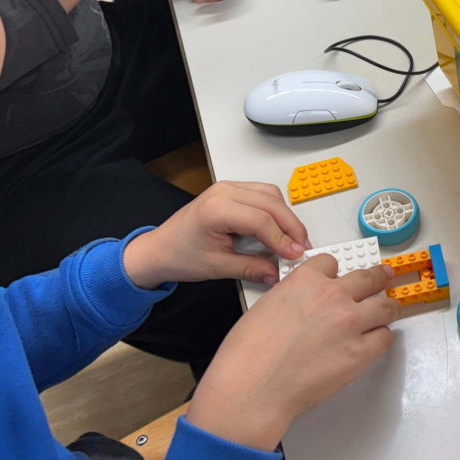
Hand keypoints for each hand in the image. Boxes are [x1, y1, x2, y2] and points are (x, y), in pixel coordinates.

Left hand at [122, 181, 308, 288]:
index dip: (282, 238)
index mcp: (216, 209)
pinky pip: (262, 194)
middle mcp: (223, 191)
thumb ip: (251, 268)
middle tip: (301, 247)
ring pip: (270, 194)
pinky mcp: (231, 190)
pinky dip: (275, 209)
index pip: (261, 220)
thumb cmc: (179, 255)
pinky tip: (279, 228)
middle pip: (271, 203)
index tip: (295, 254)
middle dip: (291, 226)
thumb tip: (278, 272)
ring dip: (286, 216)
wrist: (159, 249)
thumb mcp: (217, 267)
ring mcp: (227, 187)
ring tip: (293, 239)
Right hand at [185, 256, 398, 449]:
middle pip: (369, 277)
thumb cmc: (248, 353)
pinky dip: (381, 338)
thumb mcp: (267, 305)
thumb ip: (294, 296)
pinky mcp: (360, 352)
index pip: (331, 264)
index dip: (335, 273)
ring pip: (386, 306)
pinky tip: (374, 342)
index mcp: (306, 280)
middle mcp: (334, 295)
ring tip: (389, 311)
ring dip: (387, 308)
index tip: (339, 278)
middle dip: (378, 277)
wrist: (253, 387)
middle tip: (384, 277)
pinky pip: (384, 338)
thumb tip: (306, 304)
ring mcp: (351, 323)